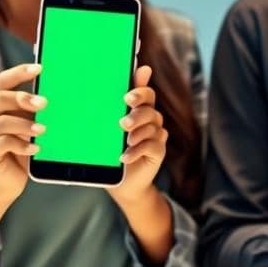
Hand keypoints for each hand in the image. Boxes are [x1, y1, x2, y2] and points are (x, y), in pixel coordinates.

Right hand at [0, 63, 44, 200]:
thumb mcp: (29, 124)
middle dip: (23, 98)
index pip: (2, 81)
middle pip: (0, 99)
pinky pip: (3, 143)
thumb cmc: (21, 147)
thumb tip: (54, 95)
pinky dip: (22, 144)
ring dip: (25, 124)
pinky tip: (36, 147)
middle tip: (45, 103)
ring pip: (2, 122)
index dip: (19, 72)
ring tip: (43, 129)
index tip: (40, 68)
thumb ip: (33, 110)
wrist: (8, 180)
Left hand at [111, 65, 167, 206]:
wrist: (121, 182)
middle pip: (150, 110)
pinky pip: (152, 146)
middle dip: (137, 115)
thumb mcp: (108, 130)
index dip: (140, 92)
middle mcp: (151, 121)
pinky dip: (137, 151)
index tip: (127, 98)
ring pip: (153, 127)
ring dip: (137, 134)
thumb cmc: (112, 152)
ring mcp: (156, 136)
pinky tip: (124, 157)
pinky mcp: (159, 152)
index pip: (147, 94)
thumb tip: (117, 84)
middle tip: (123, 124)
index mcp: (139, 110)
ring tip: (125, 142)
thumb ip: (113, 108)